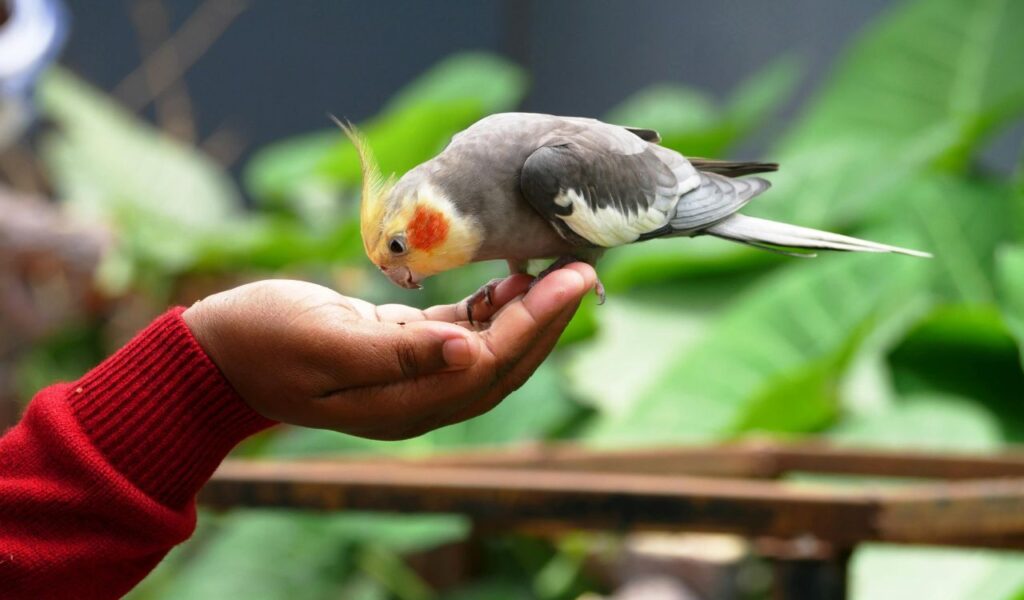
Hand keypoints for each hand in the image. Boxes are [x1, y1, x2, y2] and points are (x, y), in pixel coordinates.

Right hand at [182, 264, 595, 439]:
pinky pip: (461, 333)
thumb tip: (471, 350)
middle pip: (503, 363)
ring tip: (559, 268)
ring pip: (489, 348)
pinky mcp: (400, 350)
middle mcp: (417, 398)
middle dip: (548, 319)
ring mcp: (410, 377)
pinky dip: (492, 307)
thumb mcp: (325, 343)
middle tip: (584, 268)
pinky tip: (511, 278)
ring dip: (527, 312)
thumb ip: (398, 354)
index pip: (490, 367)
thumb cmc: (262, 341)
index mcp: (404, 404)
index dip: (537, 325)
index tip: (573, 280)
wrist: (217, 353)